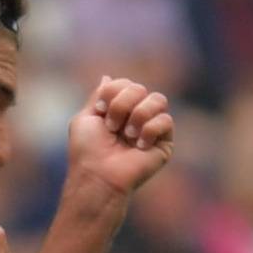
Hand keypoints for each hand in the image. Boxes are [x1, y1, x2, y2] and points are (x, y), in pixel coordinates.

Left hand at [69, 77, 176, 202]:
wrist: (98, 176)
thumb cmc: (87, 151)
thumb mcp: (86, 117)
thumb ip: (99, 96)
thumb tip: (107, 77)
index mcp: (118, 109)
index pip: (125, 83)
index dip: (112, 93)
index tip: (99, 111)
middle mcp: (136, 116)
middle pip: (140, 88)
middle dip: (121, 105)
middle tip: (111, 127)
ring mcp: (152, 128)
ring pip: (158, 99)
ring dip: (137, 115)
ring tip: (126, 136)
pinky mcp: (165, 142)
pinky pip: (166, 120)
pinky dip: (149, 130)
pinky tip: (139, 146)